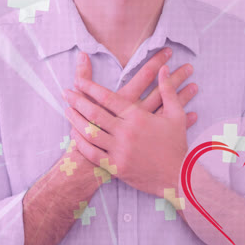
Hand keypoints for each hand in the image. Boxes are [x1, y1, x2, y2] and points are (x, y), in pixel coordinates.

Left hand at [63, 62, 197, 195]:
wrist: (179, 176)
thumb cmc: (176, 144)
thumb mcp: (176, 114)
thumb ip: (168, 89)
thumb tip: (163, 68)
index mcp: (138, 117)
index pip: (108, 98)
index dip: (90, 88)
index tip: (78, 82)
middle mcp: (126, 133)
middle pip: (94, 113)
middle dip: (77, 101)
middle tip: (65, 93)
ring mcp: (120, 151)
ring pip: (90, 133)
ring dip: (75, 120)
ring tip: (66, 110)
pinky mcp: (116, 167)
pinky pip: (92, 153)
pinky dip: (81, 143)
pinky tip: (75, 133)